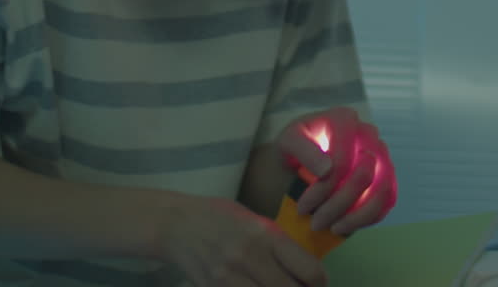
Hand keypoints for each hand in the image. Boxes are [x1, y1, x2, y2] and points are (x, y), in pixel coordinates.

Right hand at [161, 194, 327, 285]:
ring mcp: (228, 278)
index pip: (307, 269)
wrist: (177, 224)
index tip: (320, 284)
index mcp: (265, 235)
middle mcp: (249, 257)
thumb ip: (280, 245)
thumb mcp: (256, 220)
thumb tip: (307, 270)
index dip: (320, 282)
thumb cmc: (221, 217)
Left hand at [278, 107, 396, 233]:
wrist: (302, 161)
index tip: (302, 207)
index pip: (342, 161)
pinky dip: (369, 217)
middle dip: (339, 204)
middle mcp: (368, 134)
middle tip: (316, 222)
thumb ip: (303, 149)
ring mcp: (382, 155)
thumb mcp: (287, 143)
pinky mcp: (387, 176)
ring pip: (382, 190)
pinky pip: (388, 200)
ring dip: (356, 216)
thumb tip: (327, 169)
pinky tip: (346, 225)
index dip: (323, 189)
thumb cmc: (295, 150)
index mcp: (344, 119)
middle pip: (365, 175)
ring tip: (333, 228)